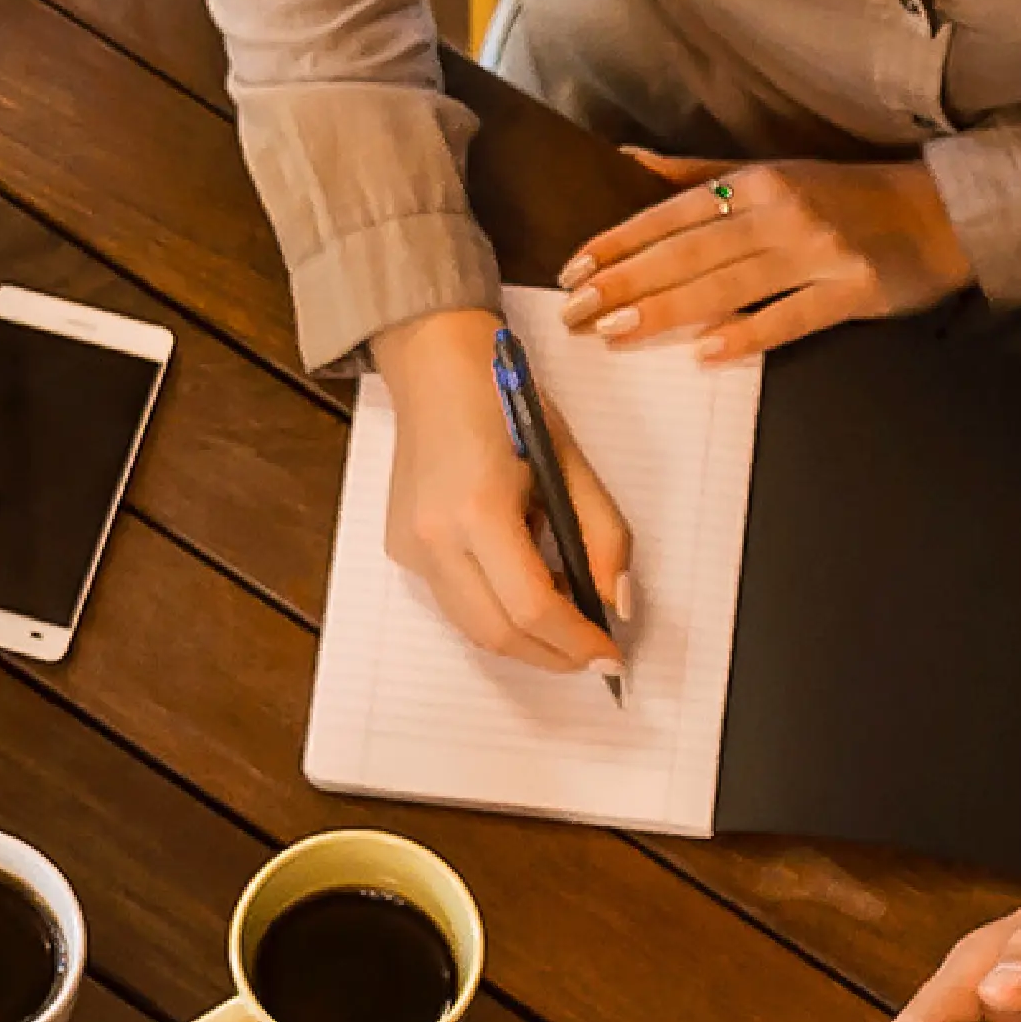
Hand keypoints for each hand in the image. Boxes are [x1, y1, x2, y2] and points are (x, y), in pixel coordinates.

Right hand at [365, 306, 638, 676]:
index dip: (576, 641)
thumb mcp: (571, 462)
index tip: (611, 655)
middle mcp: (433, 537)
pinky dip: (498, 612)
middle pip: (497, 633)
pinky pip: (455, 604)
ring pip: (473, 628)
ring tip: (566, 616)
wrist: (434, 366)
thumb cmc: (506, 401)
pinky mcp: (402, 550)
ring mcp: (410, 548)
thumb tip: (618, 603)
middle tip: (594, 652)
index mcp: (478, 508)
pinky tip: (526, 587)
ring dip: (527, 638)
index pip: (532, 606)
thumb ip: (603, 535)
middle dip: (553, 654)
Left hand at [560, 149, 968, 359]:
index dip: (619, 243)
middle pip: (689, 251)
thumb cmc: (846, 195)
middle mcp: (781, 212)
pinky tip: (704, 355)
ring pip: (728, 284)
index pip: (671, 213)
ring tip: (616, 332)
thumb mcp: (773, 172)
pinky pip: (790, 318)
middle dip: (626, 282)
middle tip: (575, 312)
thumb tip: (628, 161)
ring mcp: (818, 253)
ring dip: (667, 309)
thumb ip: (698, 175)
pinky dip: (747, 335)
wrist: (940, 213)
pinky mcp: (852, 291)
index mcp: (758, 182)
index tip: (573, 270)